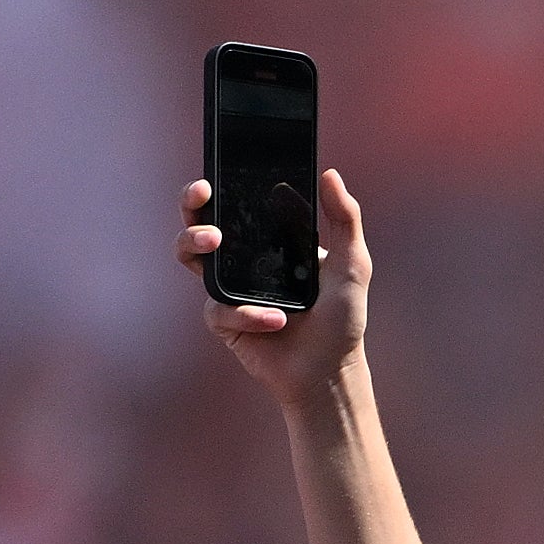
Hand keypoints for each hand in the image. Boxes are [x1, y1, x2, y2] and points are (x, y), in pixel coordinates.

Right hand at [182, 168, 370, 400]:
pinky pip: (219, 307)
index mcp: (271, 243)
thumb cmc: (342, 318)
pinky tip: (276, 320)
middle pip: (201, 224)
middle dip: (192, 205)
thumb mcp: (352, 263)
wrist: (329, 369)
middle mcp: (244, 262)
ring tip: (215, 241)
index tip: (216, 174)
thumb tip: (330, 175)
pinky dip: (249, 314)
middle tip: (202, 195)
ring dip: (195, 243)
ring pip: (190, 256)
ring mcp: (229, 289)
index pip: (239, 208)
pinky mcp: (223, 320)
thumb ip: (345, 219)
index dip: (221, 189)